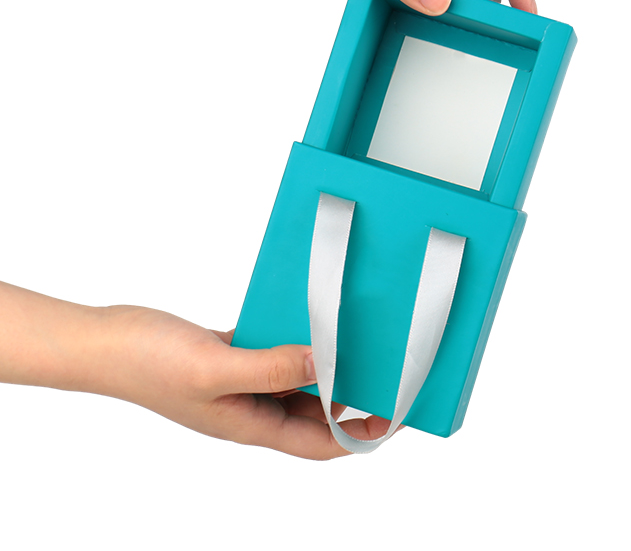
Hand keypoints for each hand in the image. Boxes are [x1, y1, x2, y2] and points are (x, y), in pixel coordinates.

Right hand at [0, 281, 387, 459]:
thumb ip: (271, 368)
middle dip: (352, 398)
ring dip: (325, 365)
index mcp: (251, 424)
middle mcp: (251, 407)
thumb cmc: (148, 364)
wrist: (106, 341)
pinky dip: (294, 340)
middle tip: (386, 368)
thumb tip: (326, 366)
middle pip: (316, 413)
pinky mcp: (231, 353)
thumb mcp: (214, 370)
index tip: (393, 412)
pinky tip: (309, 318)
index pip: (321, 442)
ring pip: (297, 379)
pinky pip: (274, 350)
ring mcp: (240, 380)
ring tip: (356, 340)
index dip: (359, 433)